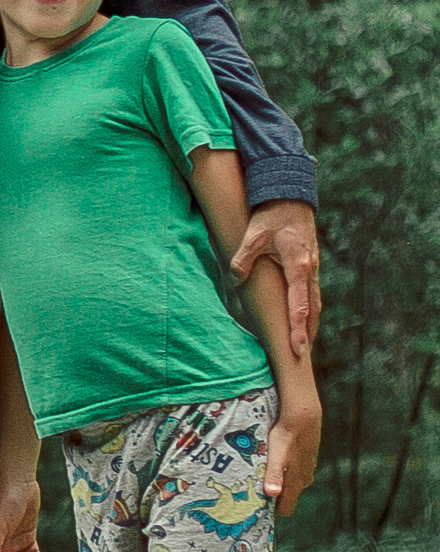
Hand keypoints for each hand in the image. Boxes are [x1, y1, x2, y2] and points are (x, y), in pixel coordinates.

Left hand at [232, 201, 320, 359]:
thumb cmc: (272, 215)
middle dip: (308, 332)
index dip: (298, 330)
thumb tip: (236, 278)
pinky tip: (303, 316)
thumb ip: (244, 258)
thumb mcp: (254, 235)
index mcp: (298, 267)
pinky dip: (309, 307)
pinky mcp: (308, 264)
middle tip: (303, 355)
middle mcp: (310, 270)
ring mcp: (312, 267)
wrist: (289, 195)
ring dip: (311, 322)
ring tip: (305, 342)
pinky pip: (311, 291)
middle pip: (312, 309)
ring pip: (314, 301)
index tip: (298, 349)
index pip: (299, 306)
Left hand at [264, 394, 321, 515]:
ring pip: (290, 484)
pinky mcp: (307, 460)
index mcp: (296, 482)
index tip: (257, 503)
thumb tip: (273, 494)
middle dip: (272, 494)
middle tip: (254, 485)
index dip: (271, 508)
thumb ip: (274, 475)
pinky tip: (275, 458)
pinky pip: (294, 472)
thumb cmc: (286, 436)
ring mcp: (307, 470)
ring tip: (262, 470)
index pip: (285, 508)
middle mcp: (304, 480)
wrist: (303, 416)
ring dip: (278, 480)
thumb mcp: (277, 454)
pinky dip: (285, 470)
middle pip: (286, 496)